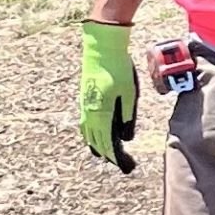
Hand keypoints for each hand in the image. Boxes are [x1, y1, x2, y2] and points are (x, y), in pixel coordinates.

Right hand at [79, 21, 138, 172]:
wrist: (102, 48)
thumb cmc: (118, 70)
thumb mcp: (129, 94)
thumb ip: (127, 117)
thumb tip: (126, 138)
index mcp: (100, 114)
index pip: (107, 144)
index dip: (117, 158)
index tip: (126, 167)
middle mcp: (89, 114)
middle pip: (97, 142)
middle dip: (110, 155)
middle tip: (123, 164)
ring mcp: (85, 106)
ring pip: (89, 134)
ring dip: (99, 146)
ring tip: (109, 154)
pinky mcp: (85, 99)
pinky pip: (86, 124)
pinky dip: (92, 134)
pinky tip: (98, 134)